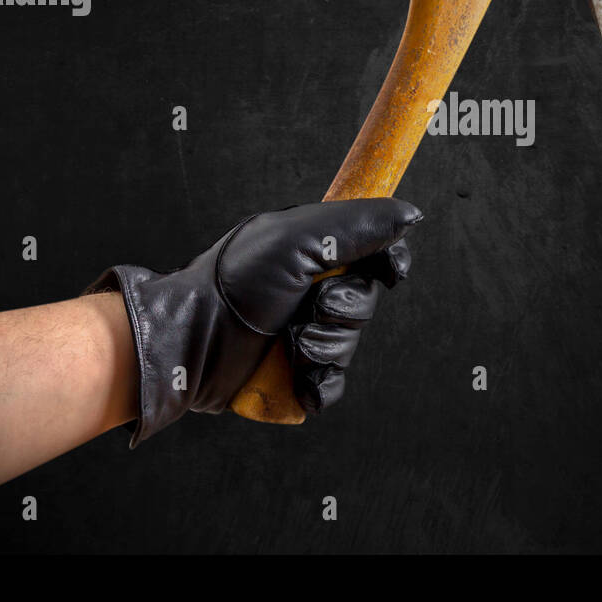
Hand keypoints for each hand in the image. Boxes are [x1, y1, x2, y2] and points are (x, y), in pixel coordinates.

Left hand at [87, 198, 421, 445]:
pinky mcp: (291, 377)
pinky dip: (320, 385)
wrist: (191, 341)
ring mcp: (300, 335)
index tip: (393, 273)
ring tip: (292, 343)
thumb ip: (358, 224)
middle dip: (344, 310)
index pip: (373, 253)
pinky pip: (331, 386)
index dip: (390, 262)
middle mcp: (307, 291)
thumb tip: (410, 214)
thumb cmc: (232, 282)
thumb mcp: (298, 239)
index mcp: (311, 253)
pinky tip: (300, 376)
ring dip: (326, 347)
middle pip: (366, 302)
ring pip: (349, 346)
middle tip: (310, 308)